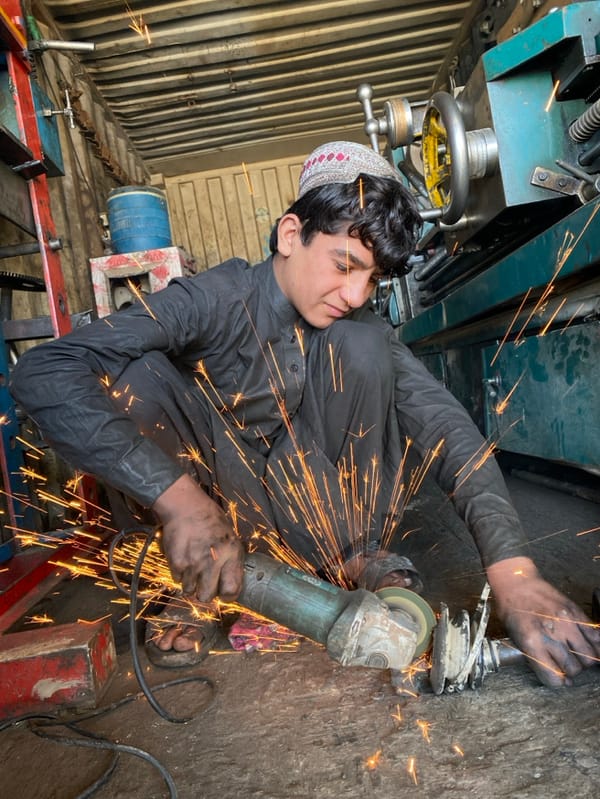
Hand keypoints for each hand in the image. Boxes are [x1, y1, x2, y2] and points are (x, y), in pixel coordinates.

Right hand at [152, 474, 244, 601]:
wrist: (186, 506)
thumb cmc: (210, 519)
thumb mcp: (230, 537)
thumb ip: (231, 560)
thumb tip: (232, 580)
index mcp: (231, 555)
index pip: (232, 590)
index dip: (228, 595)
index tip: (224, 592)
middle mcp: (213, 562)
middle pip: (207, 597)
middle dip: (205, 593)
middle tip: (205, 583)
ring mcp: (193, 564)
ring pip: (189, 591)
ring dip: (191, 583)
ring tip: (193, 568)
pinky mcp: (177, 563)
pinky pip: (177, 579)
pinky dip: (180, 573)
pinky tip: (184, 558)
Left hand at [487, 556, 599, 687]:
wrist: (517, 582)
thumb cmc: (512, 610)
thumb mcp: (515, 637)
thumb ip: (538, 660)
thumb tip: (563, 681)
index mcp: (532, 643)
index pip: (554, 678)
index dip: (556, 682)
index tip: (556, 678)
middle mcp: (551, 635)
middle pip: (573, 669)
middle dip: (570, 672)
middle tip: (564, 664)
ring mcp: (566, 623)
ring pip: (588, 656)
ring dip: (583, 660)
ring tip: (575, 655)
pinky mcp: (576, 612)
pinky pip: (595, 636)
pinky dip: (594, 645)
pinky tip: (586, 644)